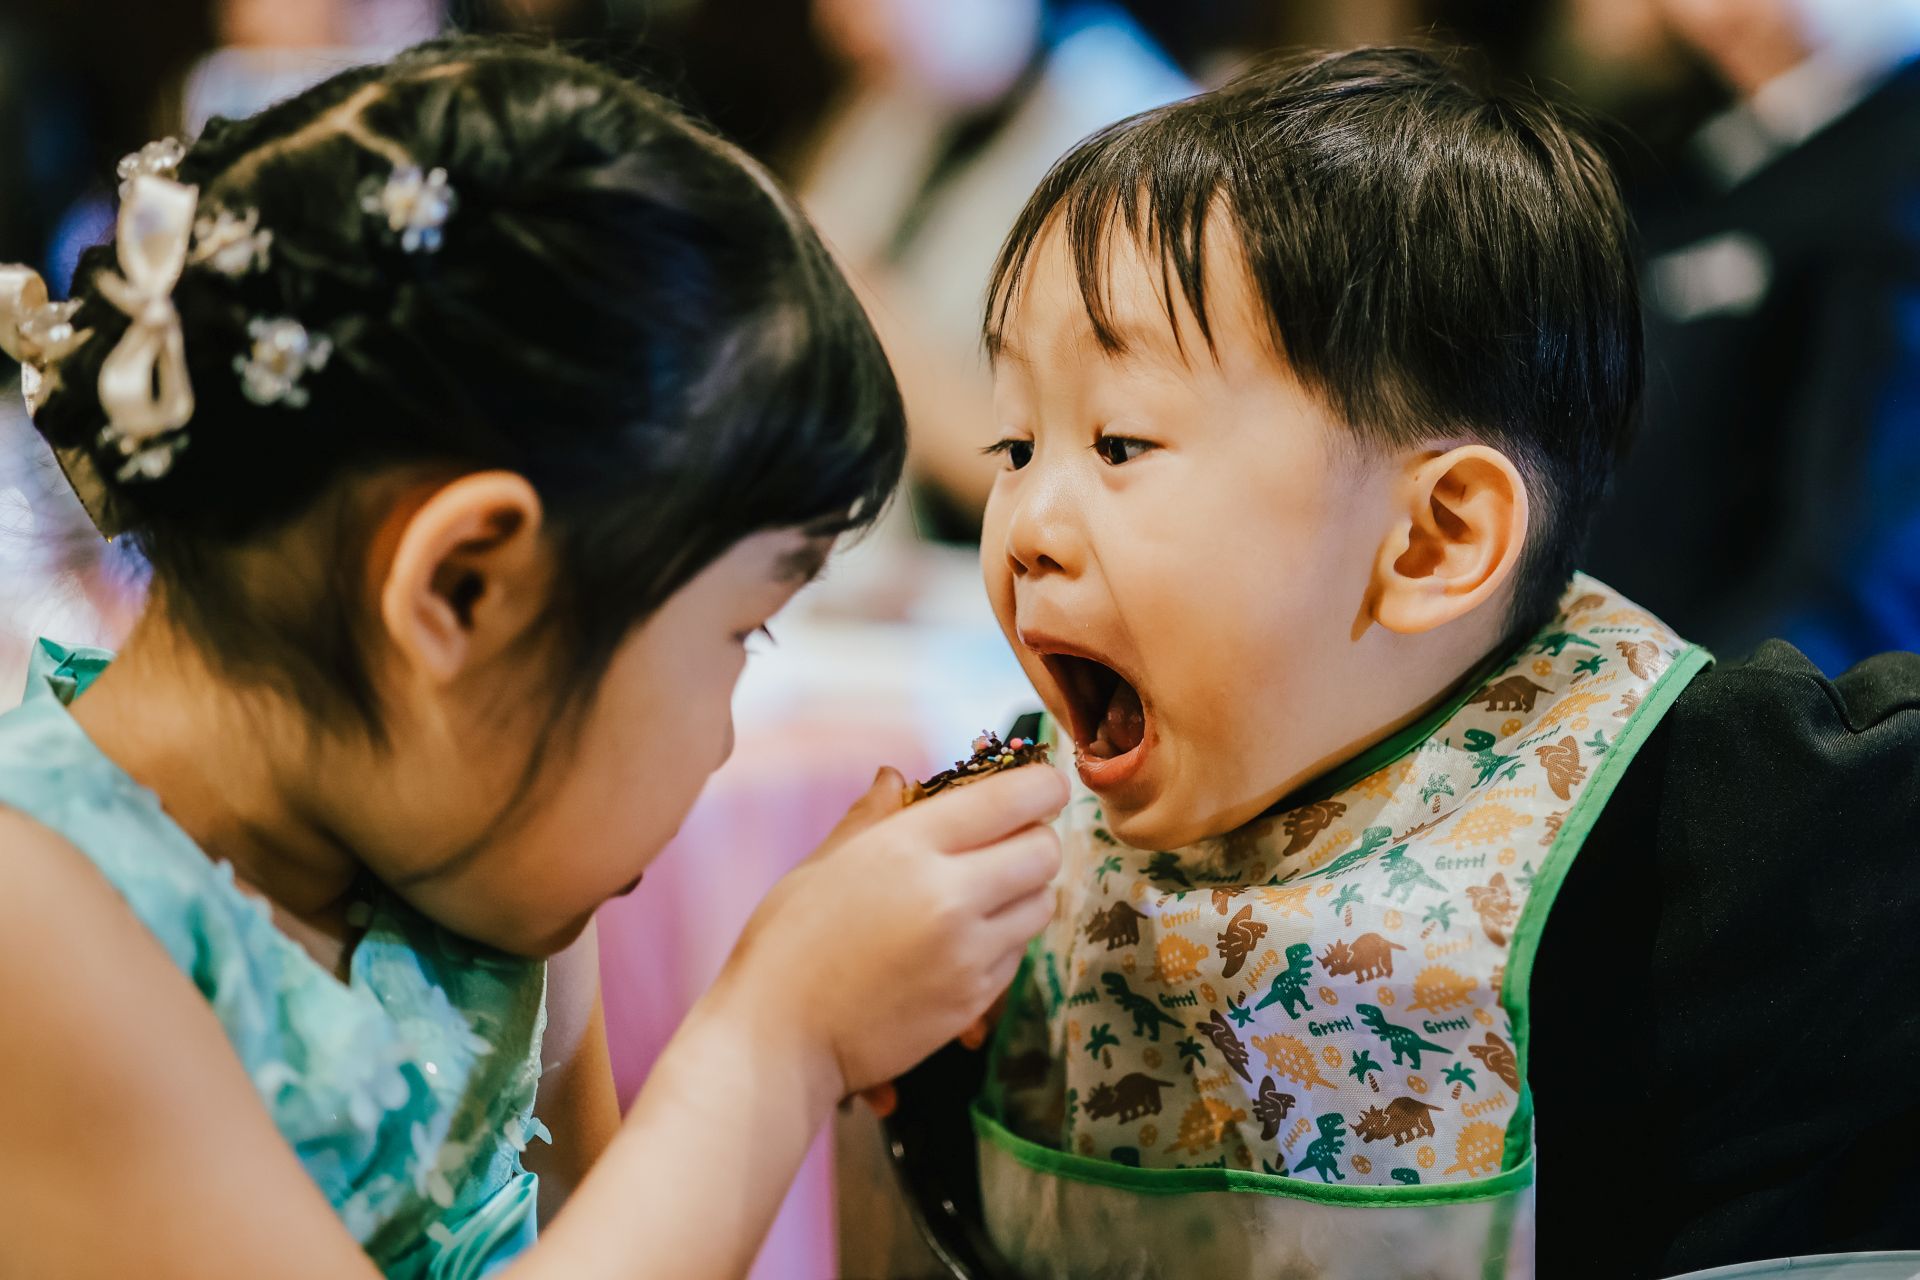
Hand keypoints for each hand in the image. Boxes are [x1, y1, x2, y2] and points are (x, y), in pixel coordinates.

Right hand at [719, 764, 1065, 1101]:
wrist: (779, 1039)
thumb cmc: (787, 944)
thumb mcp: (822, 865)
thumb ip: (871, 816)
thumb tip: (895, 777)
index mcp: (908, 846)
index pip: (1015, 797)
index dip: (1041, 785)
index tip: (1039, 787)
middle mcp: (950, 894)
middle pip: (1045, 850)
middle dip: (1034, 838)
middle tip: (1006, 843)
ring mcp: (969, 952)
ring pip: (1042, 903)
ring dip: (1024, 891)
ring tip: (980, 894)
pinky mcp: (975, 999)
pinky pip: (1018, 953)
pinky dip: (1004, 939)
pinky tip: (960, 942)